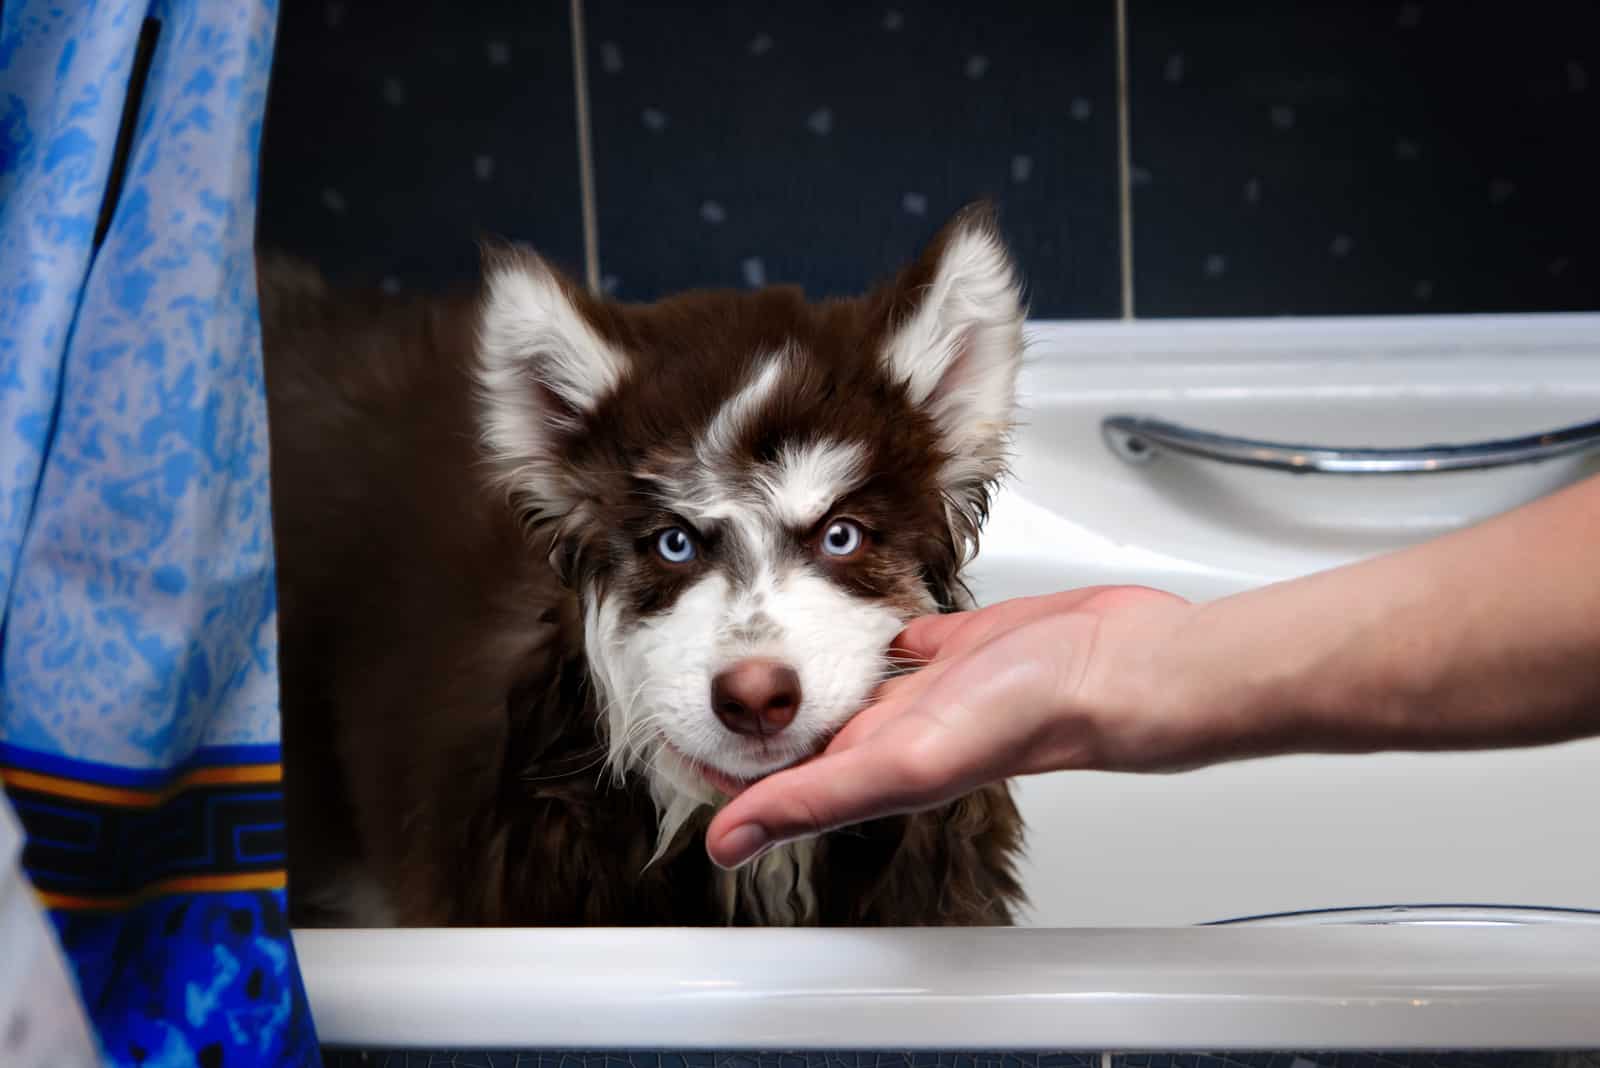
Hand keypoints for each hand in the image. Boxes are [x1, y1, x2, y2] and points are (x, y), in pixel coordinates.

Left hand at [705, 585, 1199, 868]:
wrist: (1118, 665)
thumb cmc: (1032, 717)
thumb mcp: (906, 759)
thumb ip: (815, 798)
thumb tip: (727, 840)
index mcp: (871, 766)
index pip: (773, 779)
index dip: (720, 765)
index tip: (668, 731)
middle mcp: (892, 730)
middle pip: (800, 733)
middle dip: (748, 715)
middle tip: (692, 680)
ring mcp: (925, 686)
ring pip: (843, 685)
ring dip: (800, 674)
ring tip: (749, 650)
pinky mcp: (956, 643)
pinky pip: (894, 639)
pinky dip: (862, 629)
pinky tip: (845, 613)